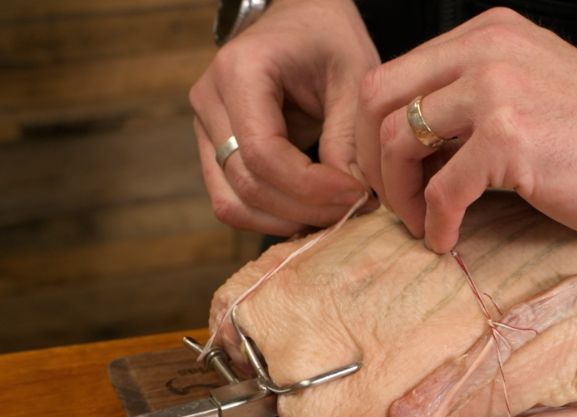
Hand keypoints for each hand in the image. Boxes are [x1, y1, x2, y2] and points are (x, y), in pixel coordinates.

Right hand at [190, 0, 378, 234]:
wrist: (302, 23)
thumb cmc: (330, 42)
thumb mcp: (353, 79)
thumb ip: (348, 138)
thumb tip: (351, 198)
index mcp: (239, 72)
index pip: (263, 153)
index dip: (312, 188)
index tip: (358, 194)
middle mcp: (208, 102)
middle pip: (246, 184)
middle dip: (306, 208)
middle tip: (356, 208)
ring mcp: (205, 129)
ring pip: (233, 203)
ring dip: (287, 221)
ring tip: (337, 212)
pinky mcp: (214, 151)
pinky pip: (234, 202)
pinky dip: (273, 218)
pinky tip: (314, 211)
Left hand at [355, 7, 576, 252]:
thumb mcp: (535, 87)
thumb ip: (476, 96)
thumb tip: (416, 141)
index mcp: (489, 34)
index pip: (392, 73)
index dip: (374, 130)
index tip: (387, 170)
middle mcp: (487, 50)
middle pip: (377, 98)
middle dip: (369, 157)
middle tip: (388, 199)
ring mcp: (498, 90)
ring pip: (398, 140)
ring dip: (397, 193)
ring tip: (419, 222)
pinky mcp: (512, 139)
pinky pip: (441, 189)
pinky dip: (436, 222)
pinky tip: (447, 239)